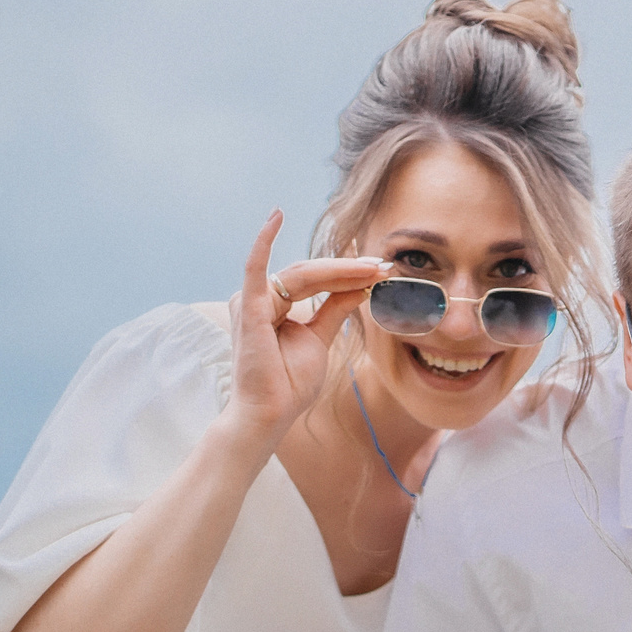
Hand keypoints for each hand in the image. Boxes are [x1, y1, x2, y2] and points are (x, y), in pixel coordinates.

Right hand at [223, 211, 384, 444]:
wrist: (270, 414)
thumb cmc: (288, 383)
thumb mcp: (319, 337)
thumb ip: (334, 309)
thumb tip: (359, 286)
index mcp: (275, 305)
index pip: (317, 281)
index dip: (348, 274)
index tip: (380, 270)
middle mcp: (261, 298)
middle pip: (312, 275)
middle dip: (350, 270)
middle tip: (383, 265)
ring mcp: (252, 301)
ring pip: (302, 275)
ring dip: (338, 269)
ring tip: (371, 267)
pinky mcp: (248, 308)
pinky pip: (255, 267)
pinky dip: (264, 241)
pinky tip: (276, 216)